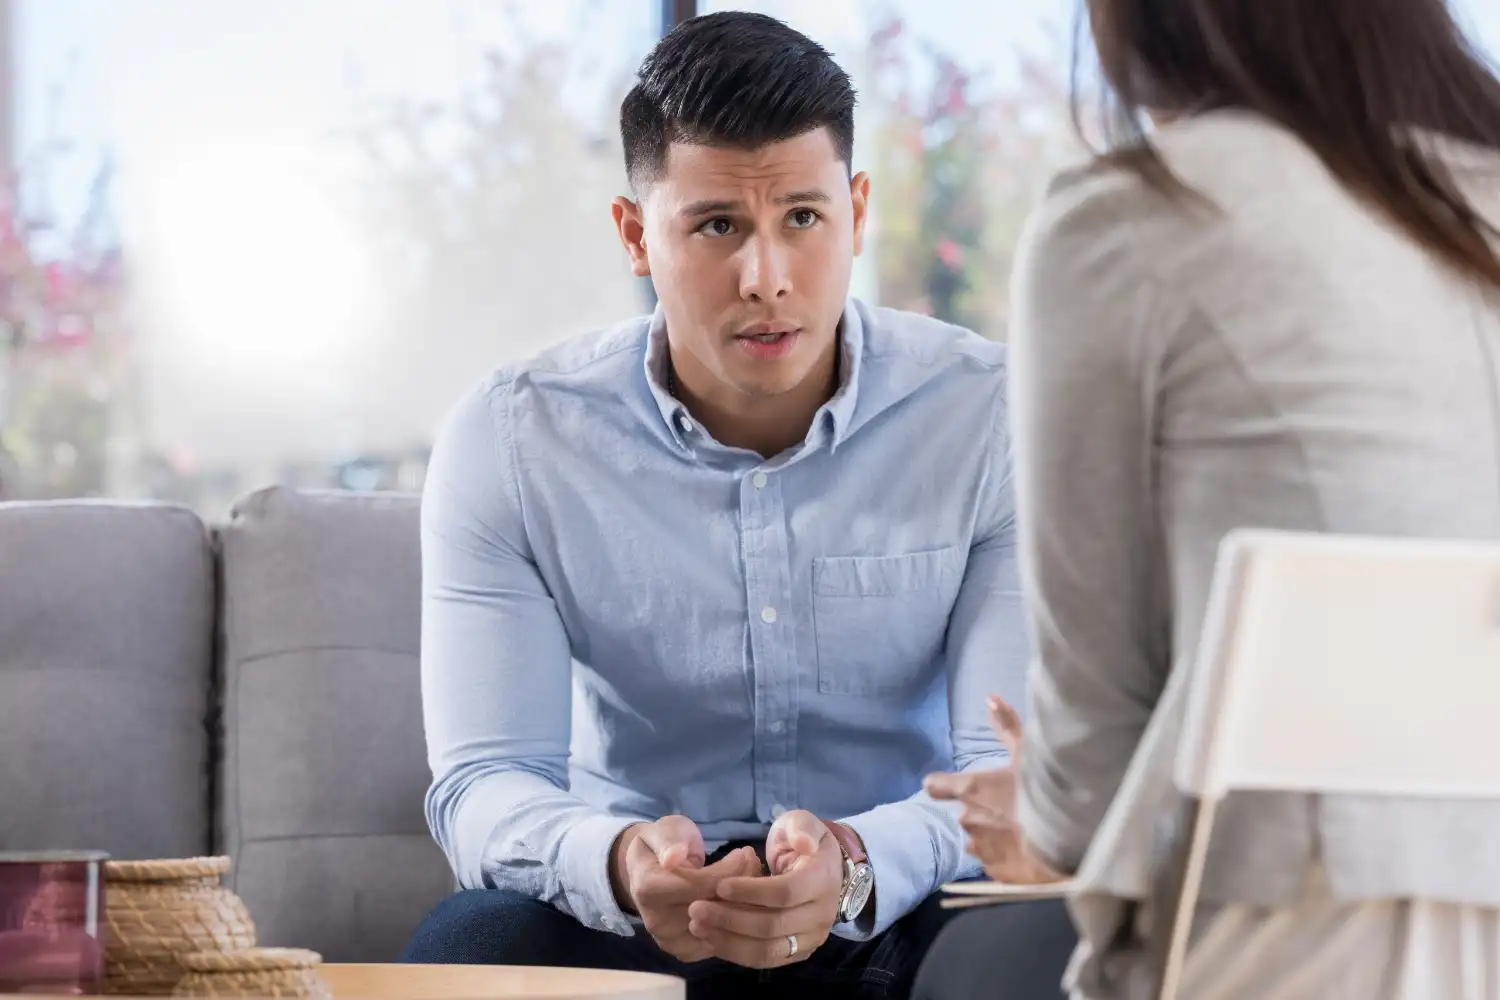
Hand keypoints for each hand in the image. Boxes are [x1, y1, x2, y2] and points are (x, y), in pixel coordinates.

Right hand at [611, 816, 762, 962]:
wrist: (647, 872)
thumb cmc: (662, 845)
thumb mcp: (665, 830)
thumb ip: (670, 841)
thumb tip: (673, 858)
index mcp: (650, 890)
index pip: (701, 886)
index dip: (730, 871)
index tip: (744, 852)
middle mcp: (657, 922)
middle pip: (714, 911)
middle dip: (742, 887)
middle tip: (754, 862)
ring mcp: (671, 942)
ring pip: (722, 930)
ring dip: (744, 906)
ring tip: (752, 878)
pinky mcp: (685, 953)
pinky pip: (721, 943)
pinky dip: (737, 922)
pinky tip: (742, 900)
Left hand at [687, 810, 842, 968]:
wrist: (822, 869)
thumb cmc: (803, 841)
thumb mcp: (802, 823)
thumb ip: (801, 828)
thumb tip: (804, 843)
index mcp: (822, 881)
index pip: (785, 893)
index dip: (750, 892)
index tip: (719, 885)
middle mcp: (821, 916)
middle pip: (773, 926)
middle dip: (731, 919)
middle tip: (696, 908)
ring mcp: (810, 939)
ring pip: (767, 949)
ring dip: (728, 940)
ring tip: (697, 925)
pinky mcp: (797, 953)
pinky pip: (764, 960)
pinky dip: (736, 952)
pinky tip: (711, 938)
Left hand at [924, 695, 1064, 885]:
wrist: (1068, 843)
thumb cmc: (1045, 792)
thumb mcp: (1029, 753)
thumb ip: (1007, 726)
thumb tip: (990, 697)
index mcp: (970, 789)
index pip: (935, 785)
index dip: (942, 785)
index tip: (949, 785)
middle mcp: (967, 819)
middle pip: (963, 814)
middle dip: (981, 811)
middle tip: (1008, 809)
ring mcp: (979, 848)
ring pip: (978, 839)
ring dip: (991, 836)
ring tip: (1017, 831)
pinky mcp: (994, 872)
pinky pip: (994, 862)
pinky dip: (1005, 857)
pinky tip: (1024, 850)